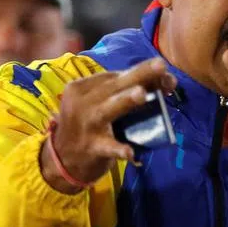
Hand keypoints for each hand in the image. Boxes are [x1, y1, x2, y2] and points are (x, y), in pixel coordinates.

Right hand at [40, 58, 176, 192]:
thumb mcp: (99, 106)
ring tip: (141, 94)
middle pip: (114, 86)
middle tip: (160, 65)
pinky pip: (106, 147)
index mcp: (83, 88)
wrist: (62, 161)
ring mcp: (85, 125)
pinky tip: (130, 152)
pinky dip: (118, 149)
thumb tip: (165, 80)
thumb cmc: (89, 127)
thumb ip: (124, 93)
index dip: (142, 71)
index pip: (115, 76)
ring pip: (107, 110)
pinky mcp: (90, 148)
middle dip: (139, 75)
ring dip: (125, 101)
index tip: (164, 69)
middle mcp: (82, 102)